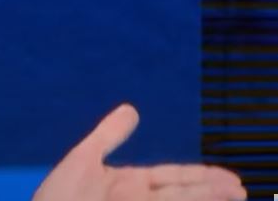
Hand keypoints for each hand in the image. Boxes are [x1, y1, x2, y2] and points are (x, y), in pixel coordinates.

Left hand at [33, 104, 245, 200]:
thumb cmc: (58, 197)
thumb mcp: (83, 161)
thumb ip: (108, 136)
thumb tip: (132, 109)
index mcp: (131, 184)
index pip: (175, 178)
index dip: (204, 178)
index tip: (234, 181)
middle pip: (184, 196)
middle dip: (212, 194)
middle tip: (242, 192)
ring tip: (232, 198)